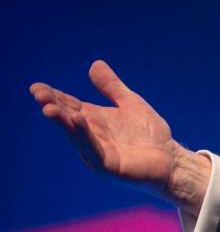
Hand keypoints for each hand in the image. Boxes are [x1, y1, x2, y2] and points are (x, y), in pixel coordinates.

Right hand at [30, 61, 209, 210]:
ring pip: (77, 135)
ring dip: (63, 122)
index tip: (36, 87)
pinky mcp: (108, 167)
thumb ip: (112, 87)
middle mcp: (91, 136)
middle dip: (53, 107)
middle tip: (38, 95)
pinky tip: (79, 121)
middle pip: (68, 120)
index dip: (54, 97)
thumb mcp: (130, 103)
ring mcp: (98, 153)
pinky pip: (94, 149)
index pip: (70, 106)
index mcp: (94, 120)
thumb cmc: (149, 134)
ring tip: (49, 109)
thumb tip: (94, 64)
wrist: (171, 158)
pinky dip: (85, 136)